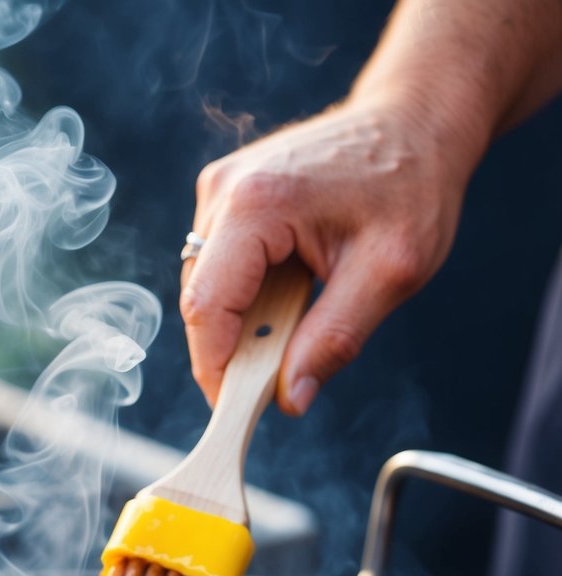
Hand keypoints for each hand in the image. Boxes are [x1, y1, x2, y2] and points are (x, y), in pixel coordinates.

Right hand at [180, 98, 469, 413]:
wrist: (415, 121)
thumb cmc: (411, 185)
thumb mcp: (388, 274)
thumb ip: (335, 339)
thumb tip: (291, 398)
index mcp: (257, 204)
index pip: (207, 309)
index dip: (216, 371)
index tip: (237, 414)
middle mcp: (225, 191)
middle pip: (201, 303)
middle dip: (235, 350)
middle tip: (284, 377)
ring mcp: (221, 190)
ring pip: (208, 290)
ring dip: (245, 323)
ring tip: (303, 320)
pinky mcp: (229, 198)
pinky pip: (222, 270)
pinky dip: (250, 298)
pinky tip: (294, 293)